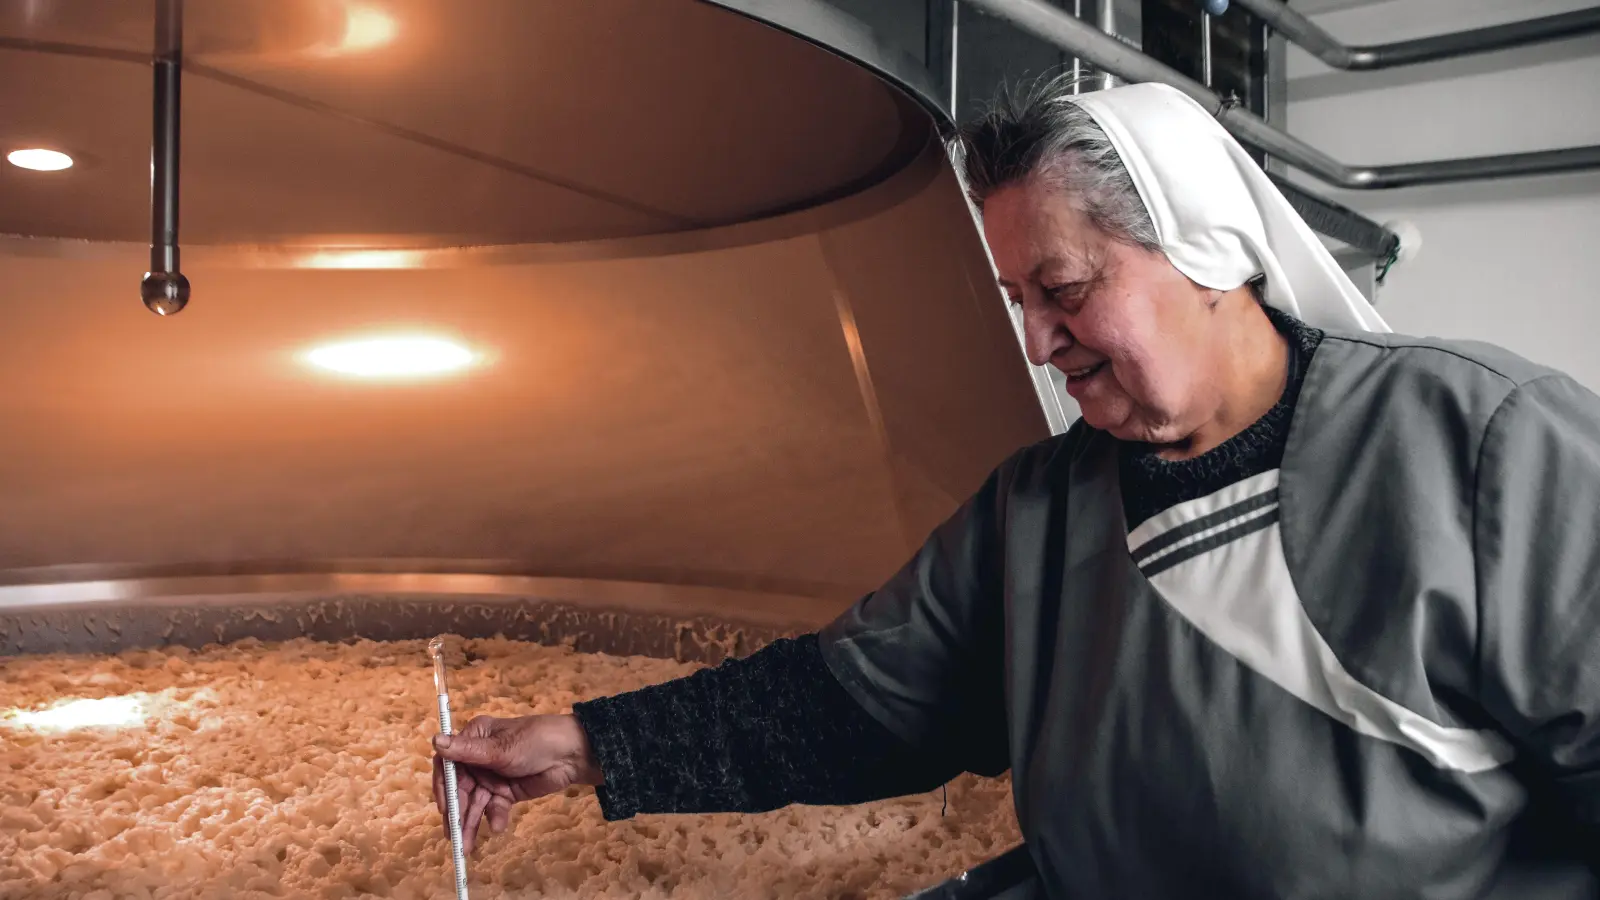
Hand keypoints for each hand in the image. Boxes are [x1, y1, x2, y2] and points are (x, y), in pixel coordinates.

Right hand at [431, 713, 601, 853]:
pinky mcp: (506, 792)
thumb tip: (435, 740)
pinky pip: (492, 808)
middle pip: (459, 789)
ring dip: (471, 823)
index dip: (443, 787)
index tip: (445, 806)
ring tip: (467, 846)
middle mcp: (479, 758)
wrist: (573, 755)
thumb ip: (468, 752)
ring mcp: (492, 776)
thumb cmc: (536, 741)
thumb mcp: (501, 748)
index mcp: (474, 739)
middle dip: (457, 813)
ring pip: (474, 803)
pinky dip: (494, 817)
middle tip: (454, 835)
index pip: (447, 764)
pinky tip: (499, 826)